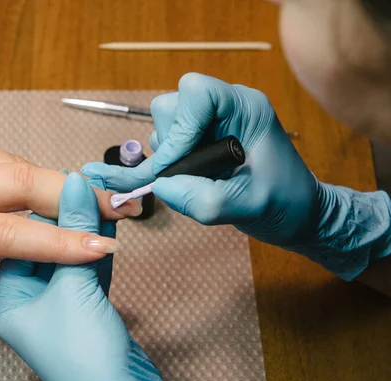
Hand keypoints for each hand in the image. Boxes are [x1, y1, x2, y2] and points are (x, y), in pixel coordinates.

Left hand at [0, 173, 167, 380]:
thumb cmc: (85, 362)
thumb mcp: (74, 289)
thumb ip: (74, 237)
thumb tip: (74, 188)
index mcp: (9, 300)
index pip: (19, 239)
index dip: (48, 210)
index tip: (72, 185)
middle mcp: (27, 300)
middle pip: (44, 241)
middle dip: (70, 214)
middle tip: (91, 190)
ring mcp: (55, 303)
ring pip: (68, 250)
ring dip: (88, 226)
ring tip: (104, 200)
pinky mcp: (82, 307)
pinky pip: (85, 266)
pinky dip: (99, 247)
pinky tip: (108, 226)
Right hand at [83, 73, 317, 246]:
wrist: (294, 213)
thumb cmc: (284, 204)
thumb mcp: (247, 207)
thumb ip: (202, 199)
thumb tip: (160, 185)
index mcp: (246, 109)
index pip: (198, 92)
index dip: (181, 126)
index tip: (179, 163)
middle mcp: (225, 108)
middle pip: (172, 107)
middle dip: (171, 144)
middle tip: (187, 176)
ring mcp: (209, 123)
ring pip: (164, 125)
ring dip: (168, 156)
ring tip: (194, 182)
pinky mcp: (198, 140)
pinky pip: (165, 143)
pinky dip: (167, 164)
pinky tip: (186, 182)